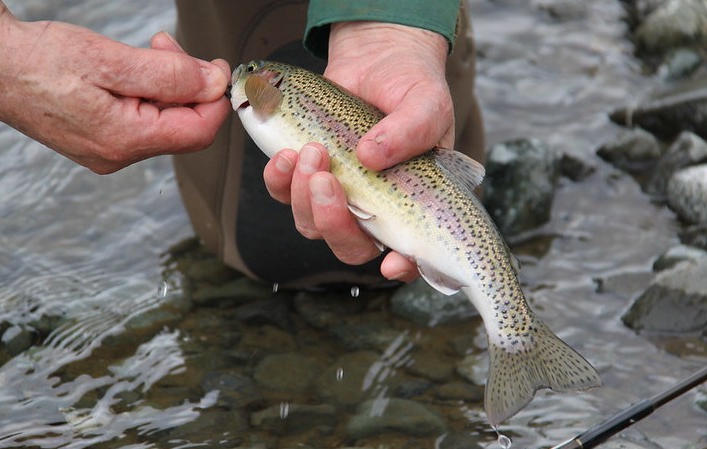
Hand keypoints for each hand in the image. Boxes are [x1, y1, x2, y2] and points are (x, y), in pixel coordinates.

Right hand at [0, 3, 229, 173]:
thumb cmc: (39, 60)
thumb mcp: (112, 61)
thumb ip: (170, 75)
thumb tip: (213, 84)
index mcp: (124, 141)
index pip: (198, 132)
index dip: (216, 100)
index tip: (217, 67)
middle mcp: (117, 155)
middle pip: (181, 126)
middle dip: (188, 85)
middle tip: (169, 46)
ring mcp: (106, 151)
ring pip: (161, 121)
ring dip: (167, 84)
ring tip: (150, 50)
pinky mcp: (97, 140)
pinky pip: (140, 120)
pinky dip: (146, 92)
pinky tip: (132, 69)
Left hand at [264, 22, 452, 281]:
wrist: (378, 56)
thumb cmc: (412, 85)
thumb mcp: (427, 102)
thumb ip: (411, 129)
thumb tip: (370, 156)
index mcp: (413, 204)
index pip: (411, 252)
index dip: (402, 266)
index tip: (392, 263)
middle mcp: (374, 209)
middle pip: (350, 246)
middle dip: (333, 222)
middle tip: (327, 179)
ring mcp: (339, 195)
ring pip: (311, 225)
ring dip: (304, 196)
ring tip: (310, 151)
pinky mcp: (308, 175)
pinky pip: (284, 194)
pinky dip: (279, 180)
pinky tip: (285, 154)